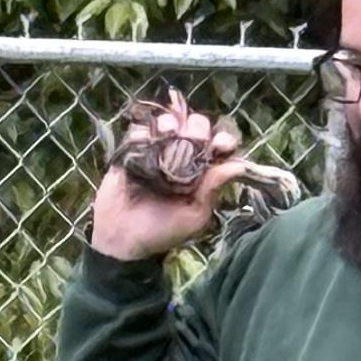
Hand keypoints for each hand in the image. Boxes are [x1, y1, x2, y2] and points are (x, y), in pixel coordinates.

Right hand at [88, 88, 255, 261]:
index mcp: (202, 172)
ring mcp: (157, 151)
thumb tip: (239, 166)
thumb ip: (213, 190)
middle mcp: (183, 157)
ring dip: (170, 123)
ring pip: (170, 121)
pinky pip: (141, 130)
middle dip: (197, 128)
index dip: (223, 140)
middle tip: (189, 139)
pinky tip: (145, 143)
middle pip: (197, 126)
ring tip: (166, 133)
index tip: (220, 145)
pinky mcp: (133, 150)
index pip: (219, 146)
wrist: (121, 239)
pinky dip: (144, 132)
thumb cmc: (161, 232)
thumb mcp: (194, 217)